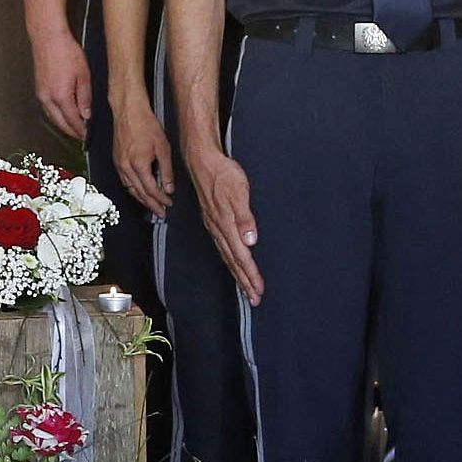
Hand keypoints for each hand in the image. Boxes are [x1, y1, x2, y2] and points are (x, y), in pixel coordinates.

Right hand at [31, 27, 92, 139]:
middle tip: (81, 136)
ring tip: (74, 127)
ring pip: (52, 117)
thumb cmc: (66, 52)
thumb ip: (85, 97)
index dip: (81, 130)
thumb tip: (86, 114)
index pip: (72, 120)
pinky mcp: (38, 89)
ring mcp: (41, 94)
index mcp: (61, 97)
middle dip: (71, 131)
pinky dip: (56, 115)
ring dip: (63, 124)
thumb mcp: (84, 75)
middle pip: (60, 123)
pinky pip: (47, 109)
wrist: (48, 39)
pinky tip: (62, 114)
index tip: (87, 136)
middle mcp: (48, 99)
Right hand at [110, 95, 172, 215]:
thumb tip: (169, 187)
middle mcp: (126, 168)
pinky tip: (139, 191)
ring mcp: (119, 165)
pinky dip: (133, 189)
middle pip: (139, 193)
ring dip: (141, 199)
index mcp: (138, 165)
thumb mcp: (163, 148)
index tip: (168, 204)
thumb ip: (166, 170)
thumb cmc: (145, 125)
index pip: (151, 190)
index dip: (161, 199)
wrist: (128, 112)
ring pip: (130, 189)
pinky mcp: (116, 160)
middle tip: (161, 212)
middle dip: (151, 204)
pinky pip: (124, 181)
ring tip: (151, 205)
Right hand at [187, 148, 263, 304]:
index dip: (250, 274)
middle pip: (233, 262)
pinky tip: (233, 264)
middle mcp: (219, 229)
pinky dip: (230, 261)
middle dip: (244, 282)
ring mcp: (215, 227)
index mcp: (226, 225)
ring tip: (246, 288)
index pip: (241, 256)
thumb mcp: (239, 192)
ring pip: (228, 257)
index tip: (258, 290)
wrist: (203, 162)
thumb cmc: (222, 174)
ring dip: (238, 274)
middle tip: (254, 299)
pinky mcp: (213, 222)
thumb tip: (251, 240)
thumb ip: (245, 218)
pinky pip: (223, 248)